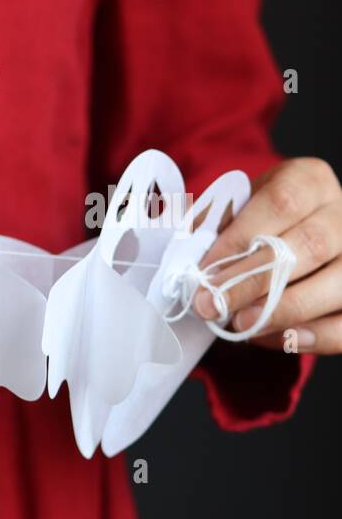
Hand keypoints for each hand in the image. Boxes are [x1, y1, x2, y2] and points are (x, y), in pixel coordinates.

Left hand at [196, 157, 341, 352]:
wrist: (290, 240)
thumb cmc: (257, 226)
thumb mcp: (234, 212)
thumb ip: (215, 228)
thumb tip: (191, 259)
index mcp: (310, 181)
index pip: (282, 203)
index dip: (241, 239)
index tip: (206, 270)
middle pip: (311, 245)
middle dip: (254, 281)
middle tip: (212, 305)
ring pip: (339, 284)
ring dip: (283, 310)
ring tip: (240, 323)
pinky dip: (311, 337)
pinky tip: (269, 337)